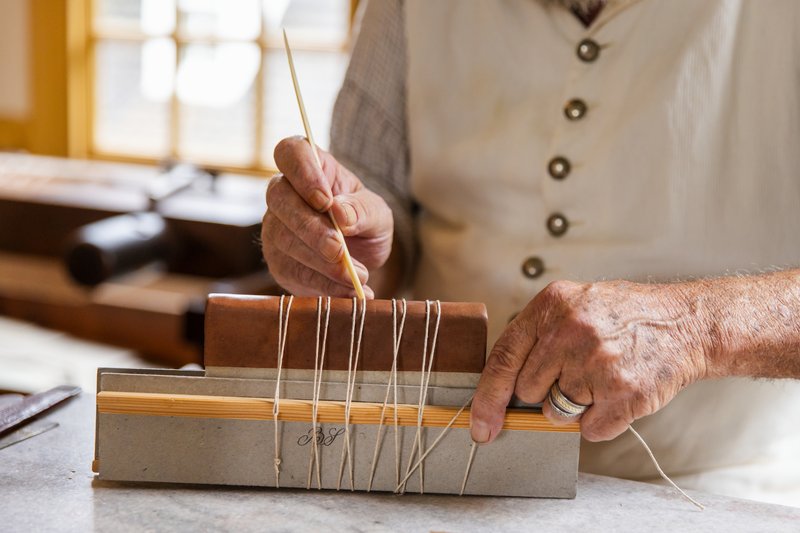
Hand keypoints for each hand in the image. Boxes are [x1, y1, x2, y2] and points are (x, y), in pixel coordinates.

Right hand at [262, 137, 393, 296]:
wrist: (362, 257)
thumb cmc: (365, 222)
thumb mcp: (377, 213)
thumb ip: (363, 210)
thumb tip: (342, 213)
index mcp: (311, 168)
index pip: (290, 152)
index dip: (302, 172)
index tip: (325, 200)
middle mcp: (284, 194)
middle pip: (280, 200)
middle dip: (310, 228)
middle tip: (339, 249)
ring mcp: (275, 228)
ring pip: (284, 239)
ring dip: (321, 262)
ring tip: (358, 276)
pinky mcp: (279, 262)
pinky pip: (292, 271)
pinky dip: (323, 284)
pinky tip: (349, 291)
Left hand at [470, 280, 710, 442]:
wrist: (685, 323)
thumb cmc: (624, 318)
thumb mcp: (574, 305)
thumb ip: (537, 337)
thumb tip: (501, 387)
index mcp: (552, 306)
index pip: (503, 359)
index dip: (487, 398)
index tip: (480, 426)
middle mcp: (571, 332)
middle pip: (529, 390)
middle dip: (547, 390)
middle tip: (578, 369)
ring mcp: (597, 363)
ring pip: (558, 413)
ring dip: (577, 405)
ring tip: (602, 375)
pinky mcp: (623, 393)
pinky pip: (590, 429)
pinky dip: (602, 420)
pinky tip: (619, 391)